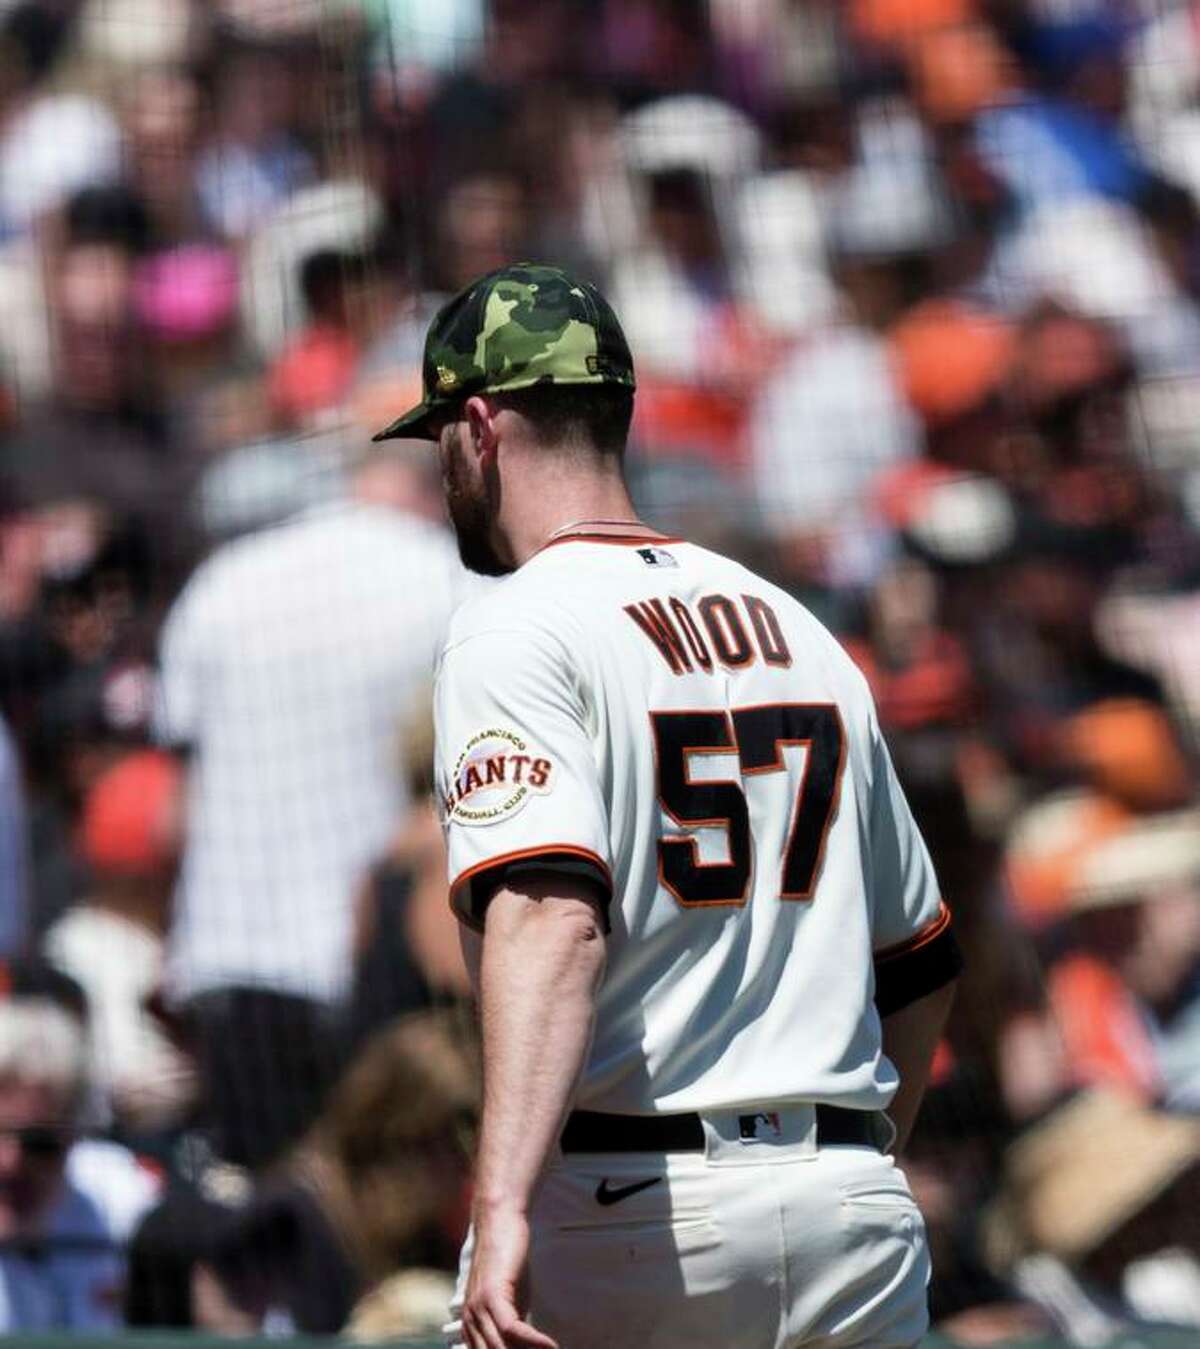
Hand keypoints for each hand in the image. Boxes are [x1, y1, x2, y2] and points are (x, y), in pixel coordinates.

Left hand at [462, 1205, 557, 1348]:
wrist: (498, 1222)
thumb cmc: (507, 1262)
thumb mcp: (510, 1302)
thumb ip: (511, 1329)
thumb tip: (527, 1346)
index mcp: (471, 1328)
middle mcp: (471, 1322)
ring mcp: (479, 1309)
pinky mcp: (492, 1295)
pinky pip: (512, 1329)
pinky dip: (534, 1342)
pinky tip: (551, 1346)